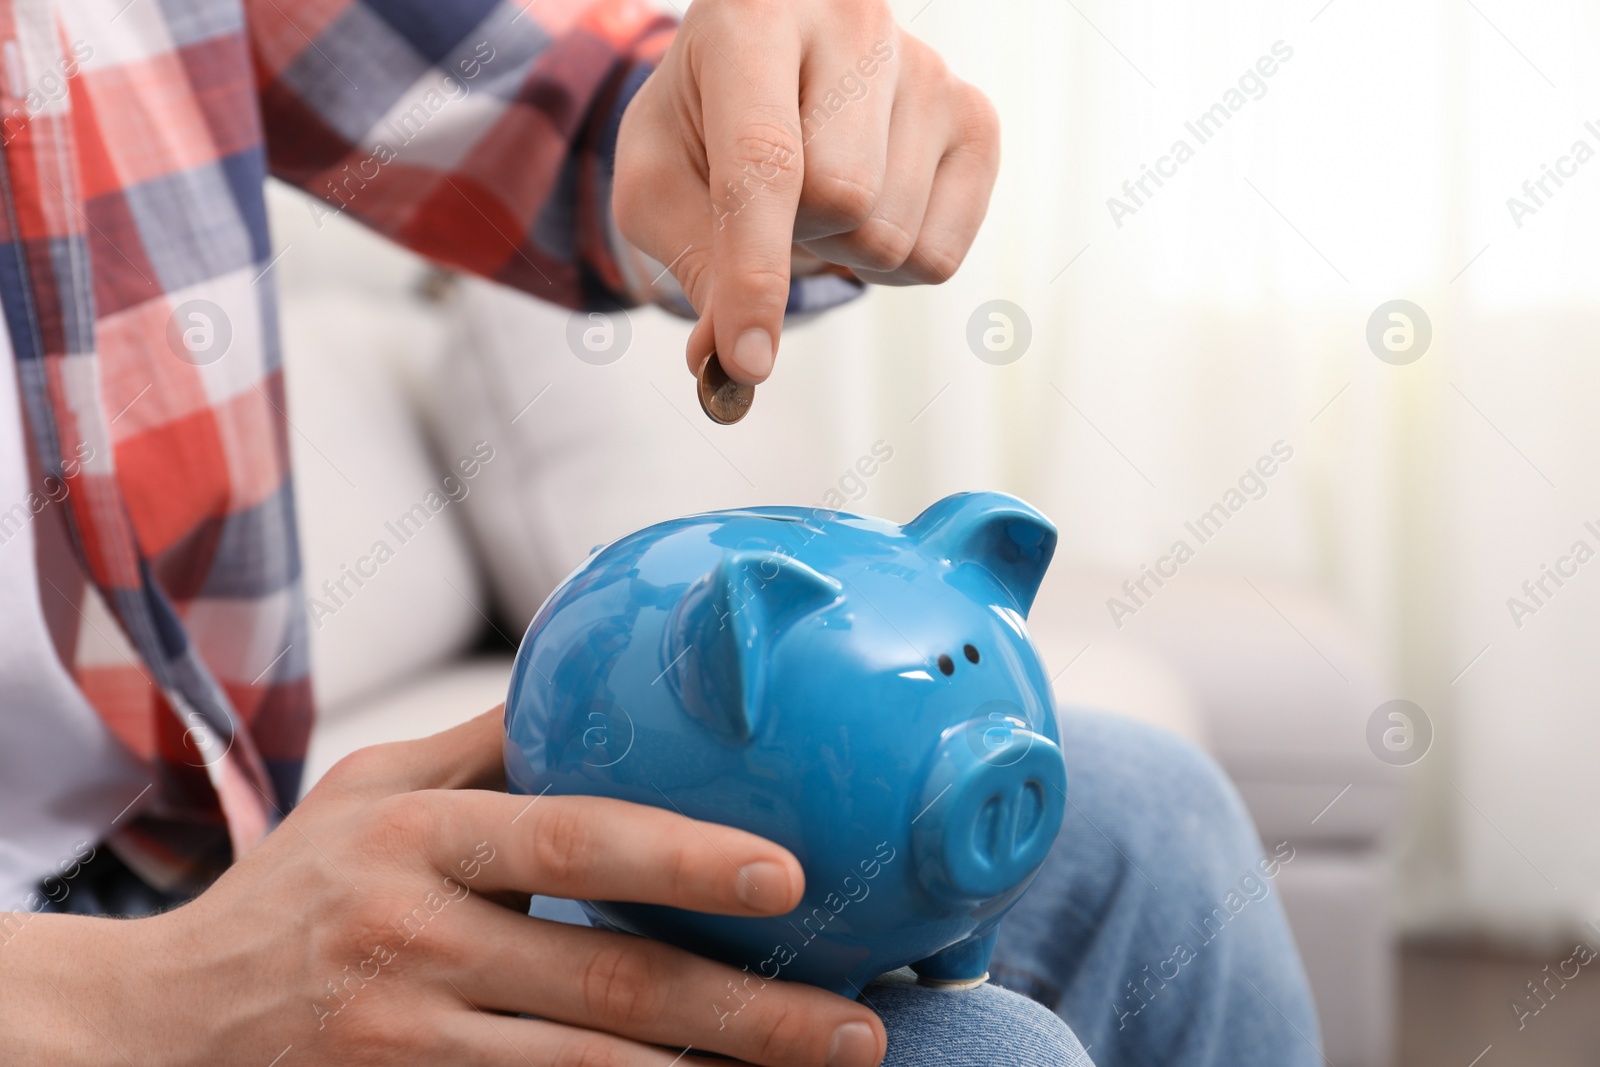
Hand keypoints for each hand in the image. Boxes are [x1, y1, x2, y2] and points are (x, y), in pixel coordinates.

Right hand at [0, 709, 885, 1065]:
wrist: (158, 1028)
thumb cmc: (292, 888)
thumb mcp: (369, 788)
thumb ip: (489, 744)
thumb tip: (609, 686)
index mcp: (415, 837)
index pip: (564, 840)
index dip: (678, 859)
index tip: (789, 877)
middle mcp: (412, 941)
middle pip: (603, 986)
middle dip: (745, 1014)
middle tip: (857, 1026)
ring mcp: (404, 1043)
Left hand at [613, 0, 1000, 383]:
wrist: (772, 71)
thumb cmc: (704, 124)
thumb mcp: (660, 180)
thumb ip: (689, 263)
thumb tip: (726, 363)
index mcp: (754, 16)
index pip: (767, 160)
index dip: (755, 270)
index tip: (747, 360)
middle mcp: (855, 22)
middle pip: (843, 202)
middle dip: (794, 240)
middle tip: (769, 205)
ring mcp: (929, 69)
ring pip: (891, 236)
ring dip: (839, 253)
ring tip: (817, 201)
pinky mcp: (976, 119)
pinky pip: (939, 256)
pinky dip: (890, 265)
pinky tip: (867, 208)